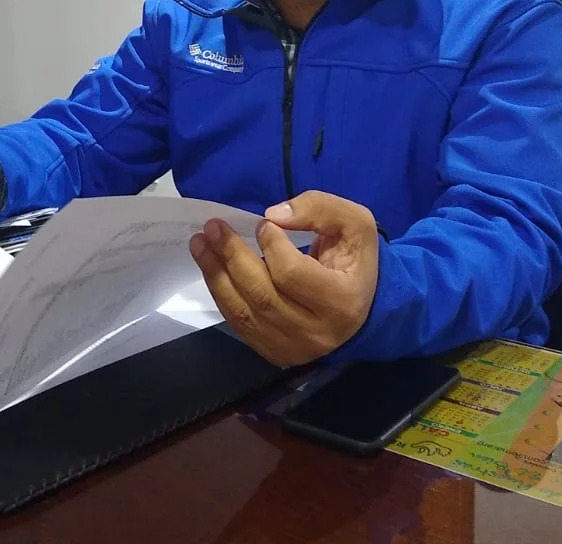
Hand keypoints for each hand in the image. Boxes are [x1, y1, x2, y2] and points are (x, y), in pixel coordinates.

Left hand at [188, 190, 378, 366]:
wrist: (360, 307)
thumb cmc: (354, 260)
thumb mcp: (354, 223)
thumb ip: (319, 209)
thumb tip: (272, 215)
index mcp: (341, 301)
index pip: (292, 273)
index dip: (272, 244)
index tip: (263, 223)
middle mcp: (316, 332)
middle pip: (262, 294)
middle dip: (232, 256)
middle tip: (213, 227)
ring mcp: (292, 347)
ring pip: (244, 312)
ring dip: (216, 274)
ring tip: (200, 244)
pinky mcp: (274, 352)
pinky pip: (238, 324)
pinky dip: (221, 294)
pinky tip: (211, 268)